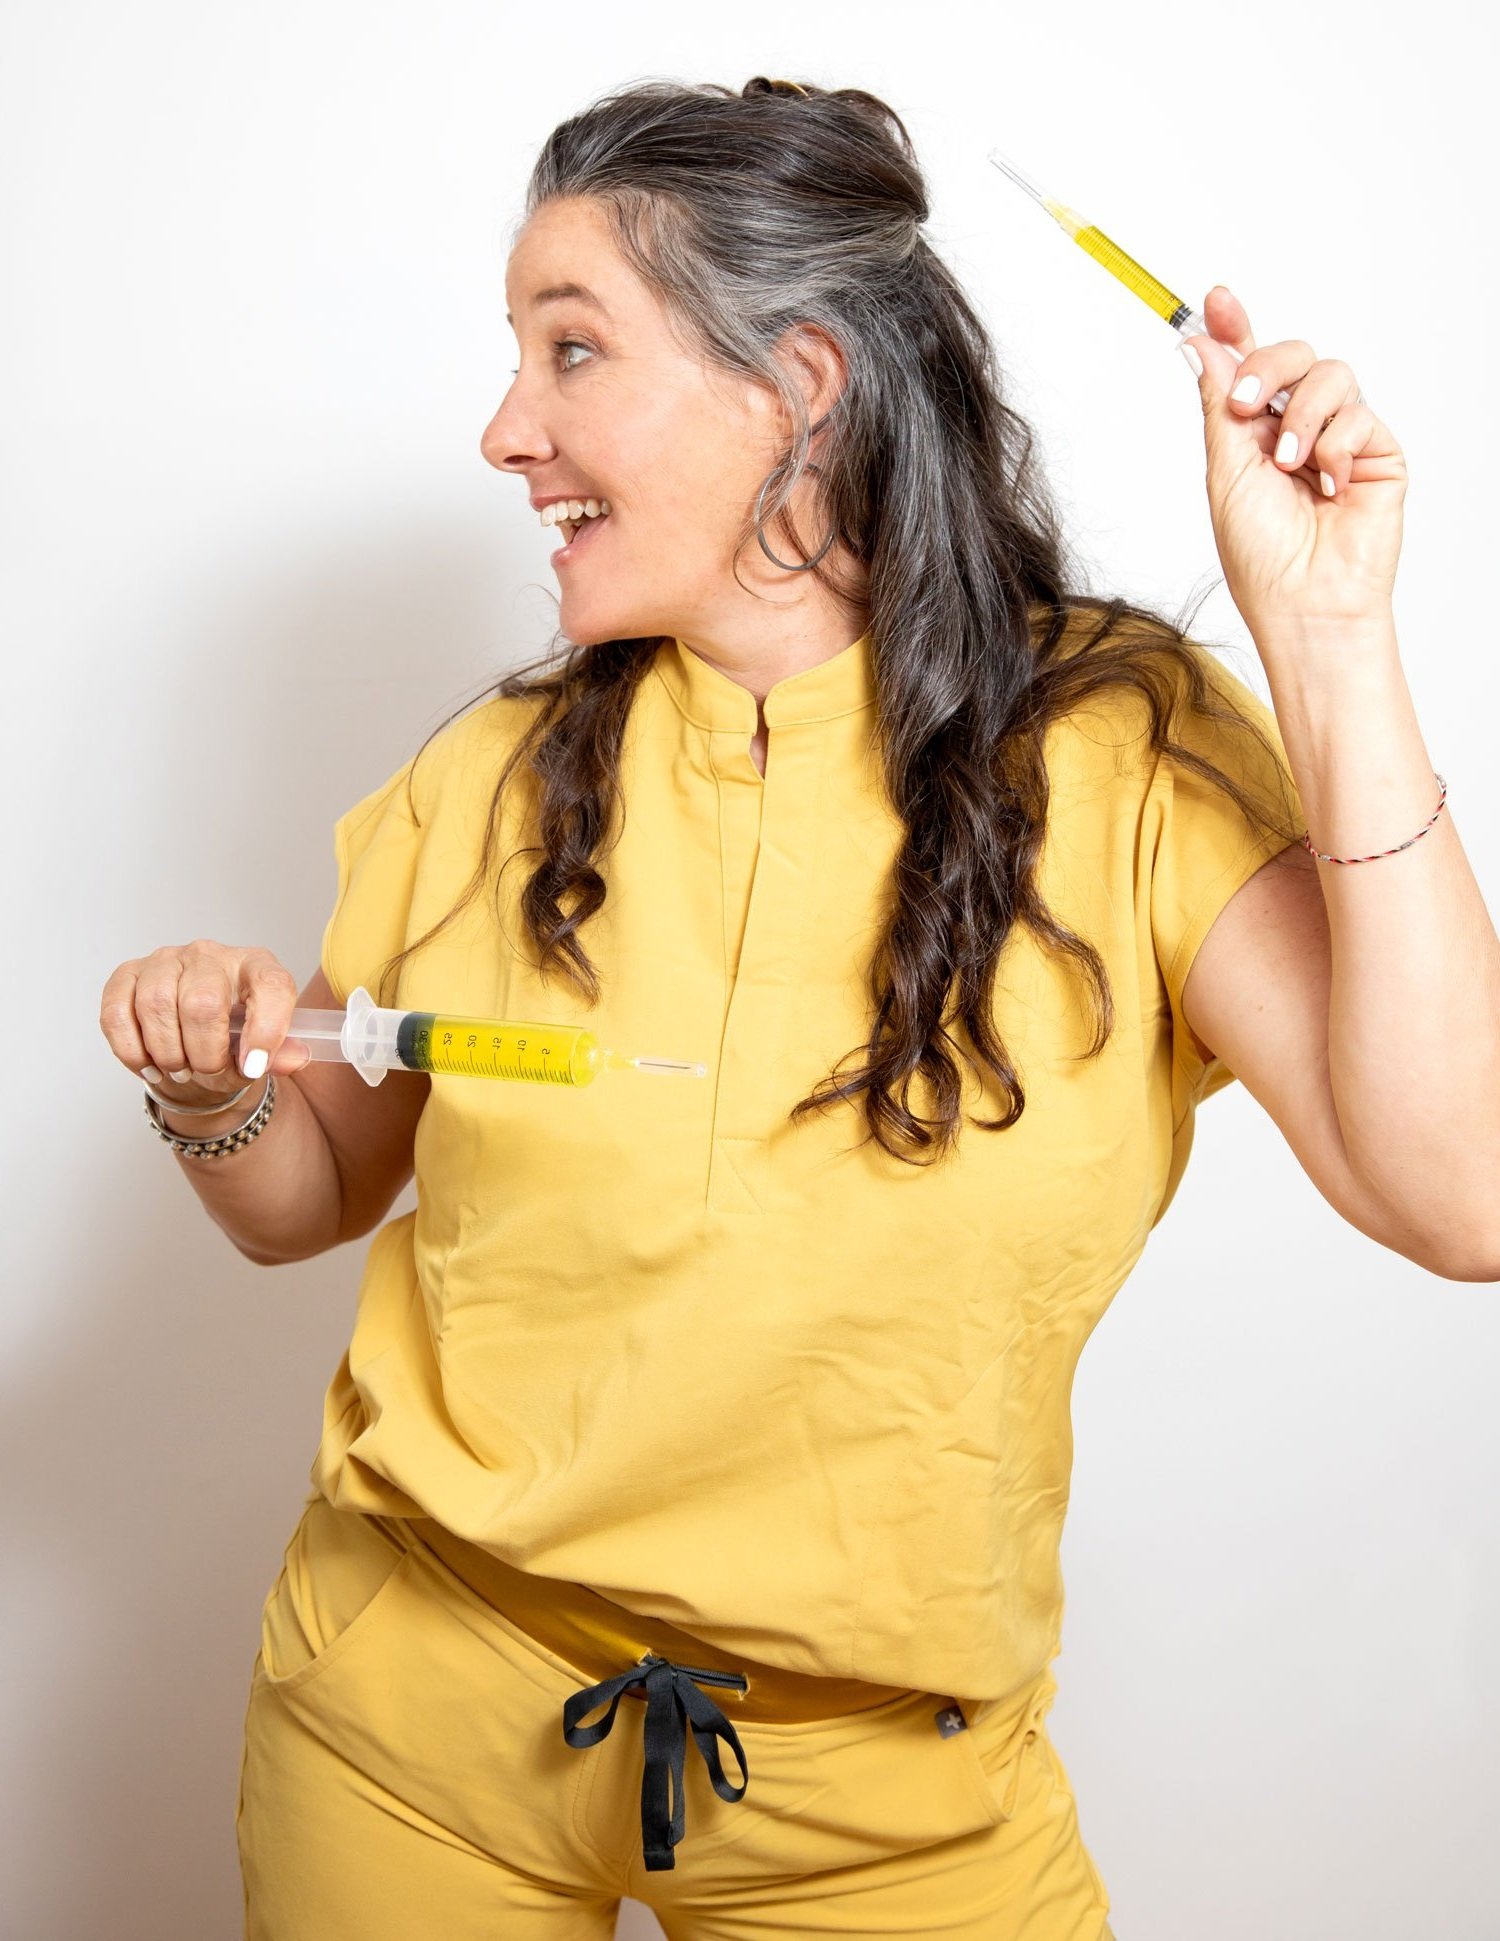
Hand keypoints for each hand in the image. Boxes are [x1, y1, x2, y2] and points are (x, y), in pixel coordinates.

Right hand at [100, 940, 311, 1106]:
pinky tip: (149, 1065)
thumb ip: (281, 1055)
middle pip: (202, 1002)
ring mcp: (167, 960)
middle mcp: (211, 955)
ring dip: (167, 1053)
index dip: (266, 1029)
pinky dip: (132, 1050)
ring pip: (156, 1005)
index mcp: (257, 966)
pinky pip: (117, 1012)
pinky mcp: (128, 974)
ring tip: (179, 1069)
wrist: (194, 1040)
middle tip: (206, 1071)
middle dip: (204, 1053)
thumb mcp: (265, 1051)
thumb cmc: (233, 1039)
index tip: (254, 1066)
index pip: (271, 985)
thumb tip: (295, 1058)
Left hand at [1180, 286, 1406, 639]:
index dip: (1234, 328)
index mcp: (1253, 433)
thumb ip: (1220, 405)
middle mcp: (1296, 428)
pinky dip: (1335, 446)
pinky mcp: (1375, 453)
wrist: (1305, 601)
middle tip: (1246, 405)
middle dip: (1267, 365)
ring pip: (1330, 374)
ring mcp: (1339, 438)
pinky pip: (1359, 414)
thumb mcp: (1226, 471)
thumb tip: (1197, 345)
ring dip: (1302, 415)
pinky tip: (1328, 486)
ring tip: (1290, 465)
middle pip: (1291, 355)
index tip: (1214, 299)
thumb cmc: (1261, 555)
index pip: (1247, 365)